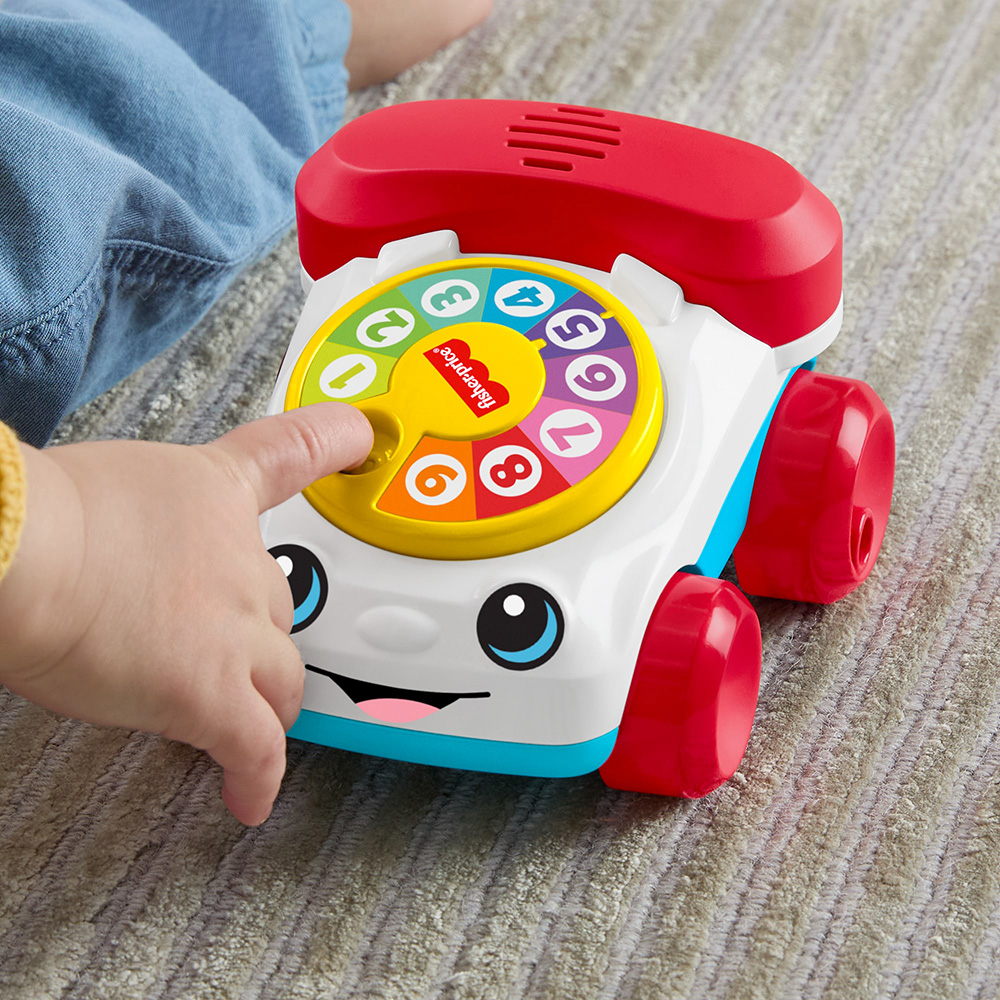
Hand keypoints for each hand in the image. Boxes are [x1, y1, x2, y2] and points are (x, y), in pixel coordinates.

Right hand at [0, 403, 371, 825]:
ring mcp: (236, 629)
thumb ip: (144, 520)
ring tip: (249, 723)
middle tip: (235, 653)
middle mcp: (243, 560)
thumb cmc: (40, 514)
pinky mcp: (212, 694)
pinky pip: (255, 747)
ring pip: (280, 679)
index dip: (334, 441)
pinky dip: (257, 776)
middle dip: (263, 633)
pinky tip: (249, 797)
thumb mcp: (106, 486)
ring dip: (268, 702)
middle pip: (281, 605)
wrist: (21, 550)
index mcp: (217, 492)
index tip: (361, 439)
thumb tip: (120, 554)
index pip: (293, 452)